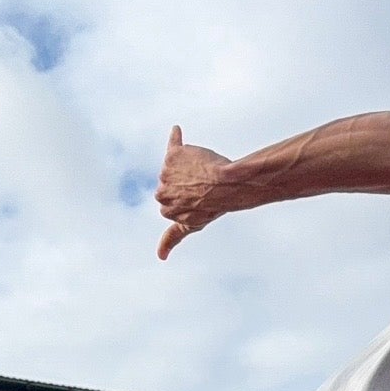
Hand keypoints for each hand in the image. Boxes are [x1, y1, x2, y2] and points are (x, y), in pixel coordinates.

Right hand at [156, 126, 232, 258]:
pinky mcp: (173, 155)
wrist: (229, 187)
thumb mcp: (193, 225)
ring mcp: (166, 173)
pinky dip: (177, 139)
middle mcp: (161, 192)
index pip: (171, 199)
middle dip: (184, 180)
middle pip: (170, 181)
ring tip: (204, 171)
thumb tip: (160, 258)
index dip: (187, 195)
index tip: (199, 196)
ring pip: (175, 165)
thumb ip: (173, 238)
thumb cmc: (215, 206)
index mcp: (165, 210)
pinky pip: (174, 143)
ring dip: (188, 165)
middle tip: (203, 185)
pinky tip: (178, 132)